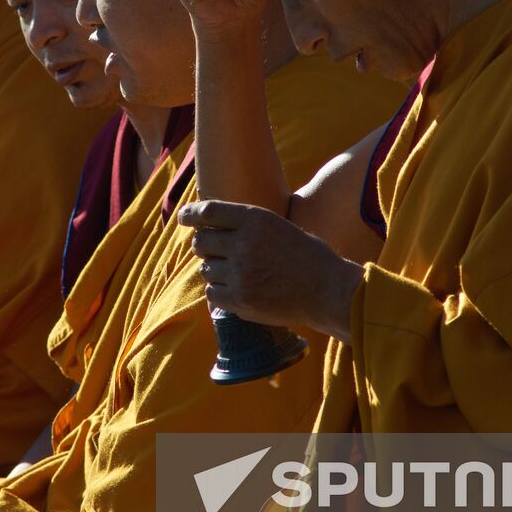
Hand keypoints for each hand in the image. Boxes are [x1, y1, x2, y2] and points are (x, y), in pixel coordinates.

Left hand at [178, 200, 362, 340]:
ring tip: (237, 273)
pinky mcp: (240, 300)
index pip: (208, 211)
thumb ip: (246, 224)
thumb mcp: (278, 226)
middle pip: (201, 242)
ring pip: (206, 269)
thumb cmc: (307, 256)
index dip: (191, 214)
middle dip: (204, 246)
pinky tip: (236, 290)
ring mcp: (240, 274)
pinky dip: (219, 292)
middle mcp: (244, 244)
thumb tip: (208, 224)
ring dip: (215, 270)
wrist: (327, 290)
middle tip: (215, 251)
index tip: (184, 217)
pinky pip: (212, 293)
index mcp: (256, 219)